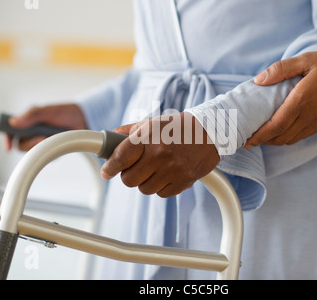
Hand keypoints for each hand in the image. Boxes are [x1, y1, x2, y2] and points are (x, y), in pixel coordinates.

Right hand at [4, 104, 87, 150]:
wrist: (83, 120)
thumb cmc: (65, 112)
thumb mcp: (47, 112)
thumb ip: (31, 116)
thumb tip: (14, 122)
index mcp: (27, 120)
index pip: (10, 131)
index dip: (7, 139)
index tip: (8, 147)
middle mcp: (32, 131)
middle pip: (20, 144)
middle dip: (29, 143)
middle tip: (42, 138)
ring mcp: (40, 140)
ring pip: (31, 150)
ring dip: (39, 146)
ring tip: (50, 138)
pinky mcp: (49, 147)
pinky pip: (44, 154)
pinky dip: (49, 150)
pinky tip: (56, 142)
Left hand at [100, 112, 219, 197]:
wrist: (210, 131)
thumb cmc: (178, 126)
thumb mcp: (153, 122)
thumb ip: (129, 131)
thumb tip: (110, 137)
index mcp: (148, 137)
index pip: (120, 157)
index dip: (110, 167)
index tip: (106, 172)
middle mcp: (159, 154)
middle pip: (129, 180)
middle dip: (129, 175)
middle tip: (136, 168)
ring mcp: (173, 169)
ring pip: (145, 189)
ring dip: (146, 182)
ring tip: (155, 169)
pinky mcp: (184, 180)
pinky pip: (162, 193)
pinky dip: (161, 187)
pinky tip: (167, 174)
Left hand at [245, 50, 316, 146]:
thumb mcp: (306, 59)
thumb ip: (280, 69)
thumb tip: (258, 80)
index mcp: (301, 101)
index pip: (275, 126)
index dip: (259, 136)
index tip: (245, 140)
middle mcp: (309, 115)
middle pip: (280, 137)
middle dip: (262, 141)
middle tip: (248, 140)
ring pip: (291, 139)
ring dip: (274, 141)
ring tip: (262, 137)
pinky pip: (303, 136)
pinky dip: (288, 138)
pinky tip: (282, 132)